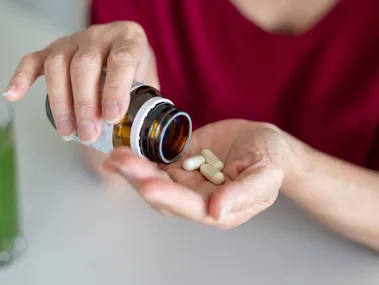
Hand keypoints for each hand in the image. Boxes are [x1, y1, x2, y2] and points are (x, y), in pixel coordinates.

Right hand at [3, 21, 158, 142]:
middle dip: (85, 104)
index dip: (115, 90)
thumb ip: (147, 107)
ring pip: (58, 65)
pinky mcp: (54, 48)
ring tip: (68, 133)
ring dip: (61, 102)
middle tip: (88, 135)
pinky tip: (14, 95)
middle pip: (85, 66)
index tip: (111, 118)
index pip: (121, 61)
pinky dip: (23, 77)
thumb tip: (139, 143)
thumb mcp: (149, 84)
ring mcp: (74, 40)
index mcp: (129, 39)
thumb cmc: (137, 71)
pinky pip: (34, 59)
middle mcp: (100, 36)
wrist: (124, 51)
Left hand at [103, 119, 292, 228]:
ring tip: (117, 155)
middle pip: (165, 194)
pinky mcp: (182, 161)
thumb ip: (244, 193)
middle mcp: (198, 196)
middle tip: (122, 161)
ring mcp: (188, 179)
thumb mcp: (266, 174)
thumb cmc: (271, 158)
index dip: (170, 196)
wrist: (265, 141)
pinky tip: (123, 151)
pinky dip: (140, 157)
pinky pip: (158, 161)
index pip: (191, 206)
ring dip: (135, 169)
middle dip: (141, 178)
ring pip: (156, 178)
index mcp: (220, 206)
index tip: (149, 184)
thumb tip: (217, 210)